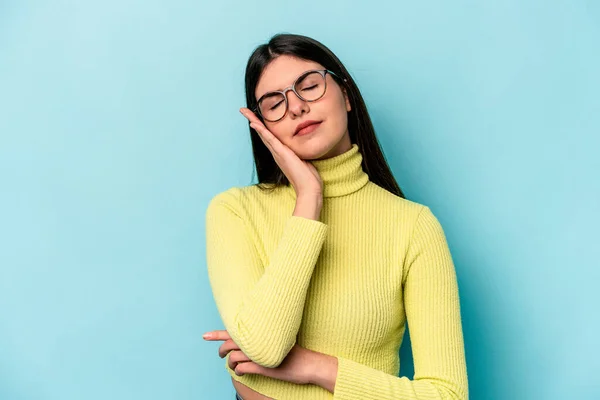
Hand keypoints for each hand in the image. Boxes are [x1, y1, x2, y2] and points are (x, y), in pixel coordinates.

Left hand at [203, 329, 326, 385]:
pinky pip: (242, 368)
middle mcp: (259, 341)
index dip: (218, 333)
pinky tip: (242, 372)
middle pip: (230, 342)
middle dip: (221, 349)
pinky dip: (239, 371)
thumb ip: (262, 341)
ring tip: (233, 366)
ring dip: (230, 364)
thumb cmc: (295, 353)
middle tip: (220, 355)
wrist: (311, 363)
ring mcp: (260, 354)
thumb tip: (247, 344)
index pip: (235, 330)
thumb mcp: (277, 343)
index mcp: (261, 333)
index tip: (205, 336)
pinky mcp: (263, 367)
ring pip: (233, 356)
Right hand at [240, 108, 322, 197]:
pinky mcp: (282, 154)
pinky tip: (254, 123)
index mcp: (281, 153)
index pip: (269, 136)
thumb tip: (303, 148)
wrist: (308, 189)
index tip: (255, 117)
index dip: (262, 126)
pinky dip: (262, 131)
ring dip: (254, 122)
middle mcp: (276, 153)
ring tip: (245, 112)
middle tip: (243, 110)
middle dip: (253, 120)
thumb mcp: (304, 160)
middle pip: (262, 133)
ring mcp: (278, 153)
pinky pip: (270, 139)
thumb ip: (300, 153)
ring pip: (263, 134)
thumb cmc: (308, 178)